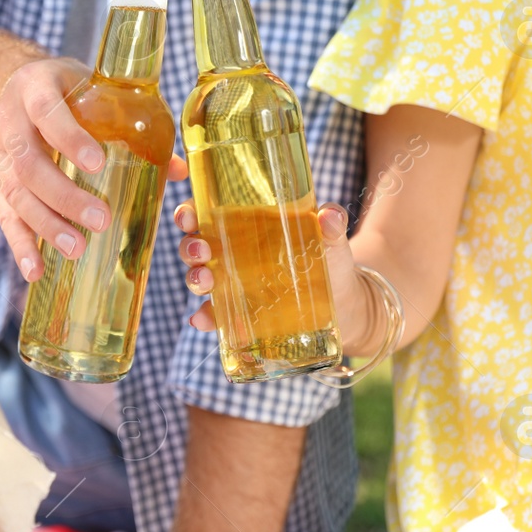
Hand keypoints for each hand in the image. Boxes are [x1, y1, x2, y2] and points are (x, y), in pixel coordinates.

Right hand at [0, 59, 184, 280]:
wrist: (11, 90)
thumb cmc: (64, 90)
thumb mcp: (91, 89)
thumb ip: (130, 122)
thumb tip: (176, 169)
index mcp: (34, 88)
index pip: (47, 112)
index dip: (69, 138)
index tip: (97, 163)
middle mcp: (8, 122)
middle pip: (29, 165)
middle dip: (64, 196)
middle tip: (100, 220)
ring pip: (15, 194)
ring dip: (46, 225)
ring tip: (77, 248)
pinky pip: (4, 216)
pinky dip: (20, 246)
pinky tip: (36, 271)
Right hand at [176, 200, 370, 348]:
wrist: (342, 305)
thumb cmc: (330, 263)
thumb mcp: (331, 242)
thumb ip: (331, 226)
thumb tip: (329, 214)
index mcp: (245, 227)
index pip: (207, 213)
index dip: (189, 212)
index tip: (189, 215)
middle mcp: (231, 254)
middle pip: (195, 246)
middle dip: (190, 247)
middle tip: (201, 251)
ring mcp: (232, 286)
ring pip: (199, 278)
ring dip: (194, 279)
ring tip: (206, 282)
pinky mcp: (238, 315)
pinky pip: (214, 315)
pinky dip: (203, 318)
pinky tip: (202, 319)